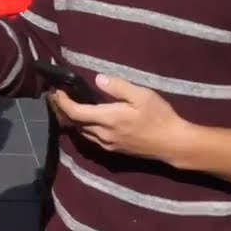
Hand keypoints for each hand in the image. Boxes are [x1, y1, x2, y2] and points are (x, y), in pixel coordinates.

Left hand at [49, 74, 190, 162]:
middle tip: (60, 96)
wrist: (173, 144)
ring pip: (83, 133)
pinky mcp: (115, 150)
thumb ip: (118, 87)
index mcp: (108, 119)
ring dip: (74, 121)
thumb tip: (98, 79)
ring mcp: (109, 144)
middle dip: (65, 110)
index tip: (56, 91)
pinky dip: (85, 129)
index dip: (63, 102)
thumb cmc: (160, 117)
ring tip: (71, 107)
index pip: (75, 112)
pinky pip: (93, 139)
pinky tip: (88, 121)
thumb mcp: (142, 95)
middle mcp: (104, 134)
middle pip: (75, 124)